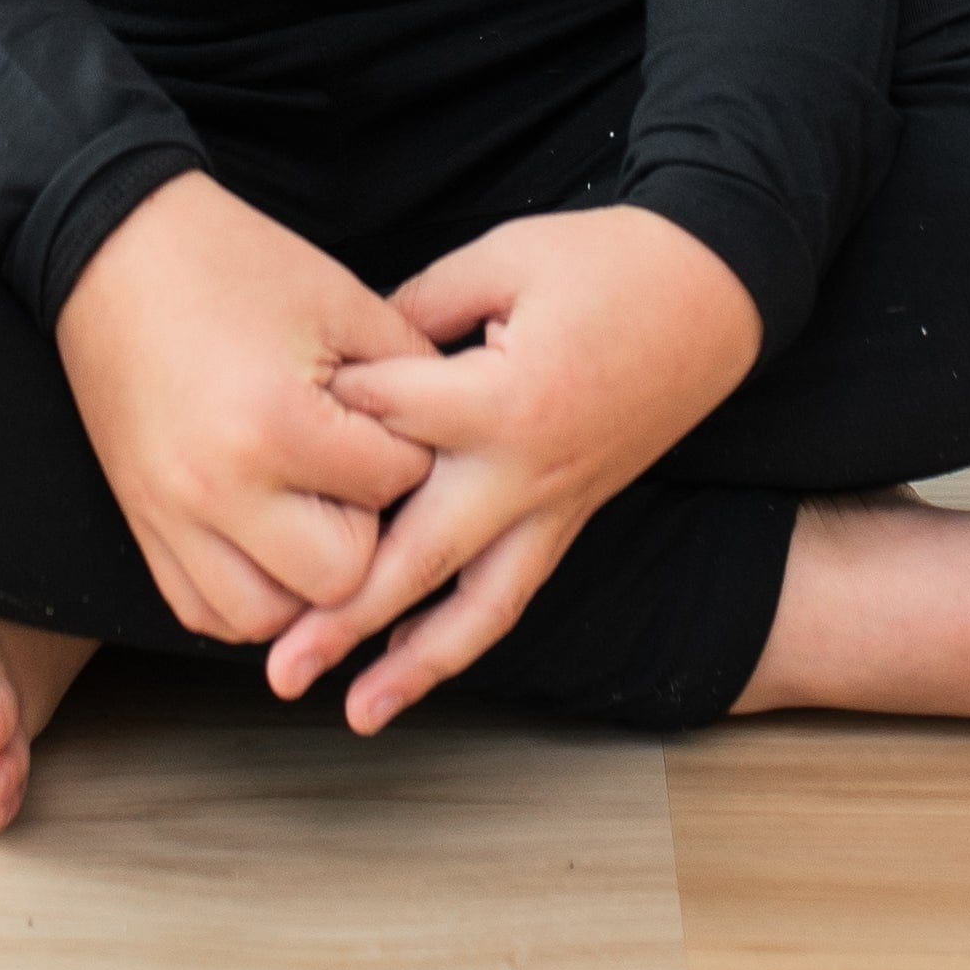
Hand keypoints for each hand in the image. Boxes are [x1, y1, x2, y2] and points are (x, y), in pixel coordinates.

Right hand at [51, 170, 436, 644]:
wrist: (117, 253)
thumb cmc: (231, 264)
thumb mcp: (340, 299)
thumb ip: (412, 371)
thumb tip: (458, 433)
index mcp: (276, 424)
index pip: (391, 487)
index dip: (411, 452)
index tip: (395, 421)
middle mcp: (219, 489)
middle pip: (339, 578)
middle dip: (368, 531)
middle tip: (359, 475)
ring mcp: (172, 517)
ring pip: (270, 619)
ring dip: (308, 582)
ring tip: (317, 517)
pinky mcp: (143, 527)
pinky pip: (208, 613)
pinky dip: (250, 596)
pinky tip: (270, 546)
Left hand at [264, 205, 763, 731]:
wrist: (714, 293)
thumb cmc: (608, 262)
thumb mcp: (503, 258)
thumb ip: (416, 308)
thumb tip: (340, 358)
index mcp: (506, 398)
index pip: (386, 425)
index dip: (320, 416)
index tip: (256, 420)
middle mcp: (529, 471)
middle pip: (420, 553)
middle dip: (343, 613)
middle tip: (277, 664)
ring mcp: (556, 504)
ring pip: (478, 604)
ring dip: (411, 664)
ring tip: (353, 712)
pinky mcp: (571, 515)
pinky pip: (515, 591)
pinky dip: (465, 637)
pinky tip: (417, 668)